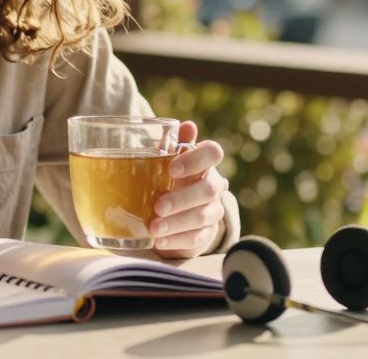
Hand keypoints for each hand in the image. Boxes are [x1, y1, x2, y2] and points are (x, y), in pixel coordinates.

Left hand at [151, 121, 228, 258]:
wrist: (177, 211)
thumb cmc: (170, 178)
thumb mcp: (166, 160)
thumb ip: (173, 143)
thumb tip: (187, 125)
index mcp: (204, 163)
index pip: (213, 153)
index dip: (195, 159)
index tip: (172, 169)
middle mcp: (213, 186)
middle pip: (208, 190)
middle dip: (182, 199)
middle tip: (158, 205)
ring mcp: (212, 211)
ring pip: (202, 217)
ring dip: (177, 223)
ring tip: (154, 228)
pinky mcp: (205, 234)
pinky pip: (196, 238)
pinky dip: (176, 240)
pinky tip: (159, 241)